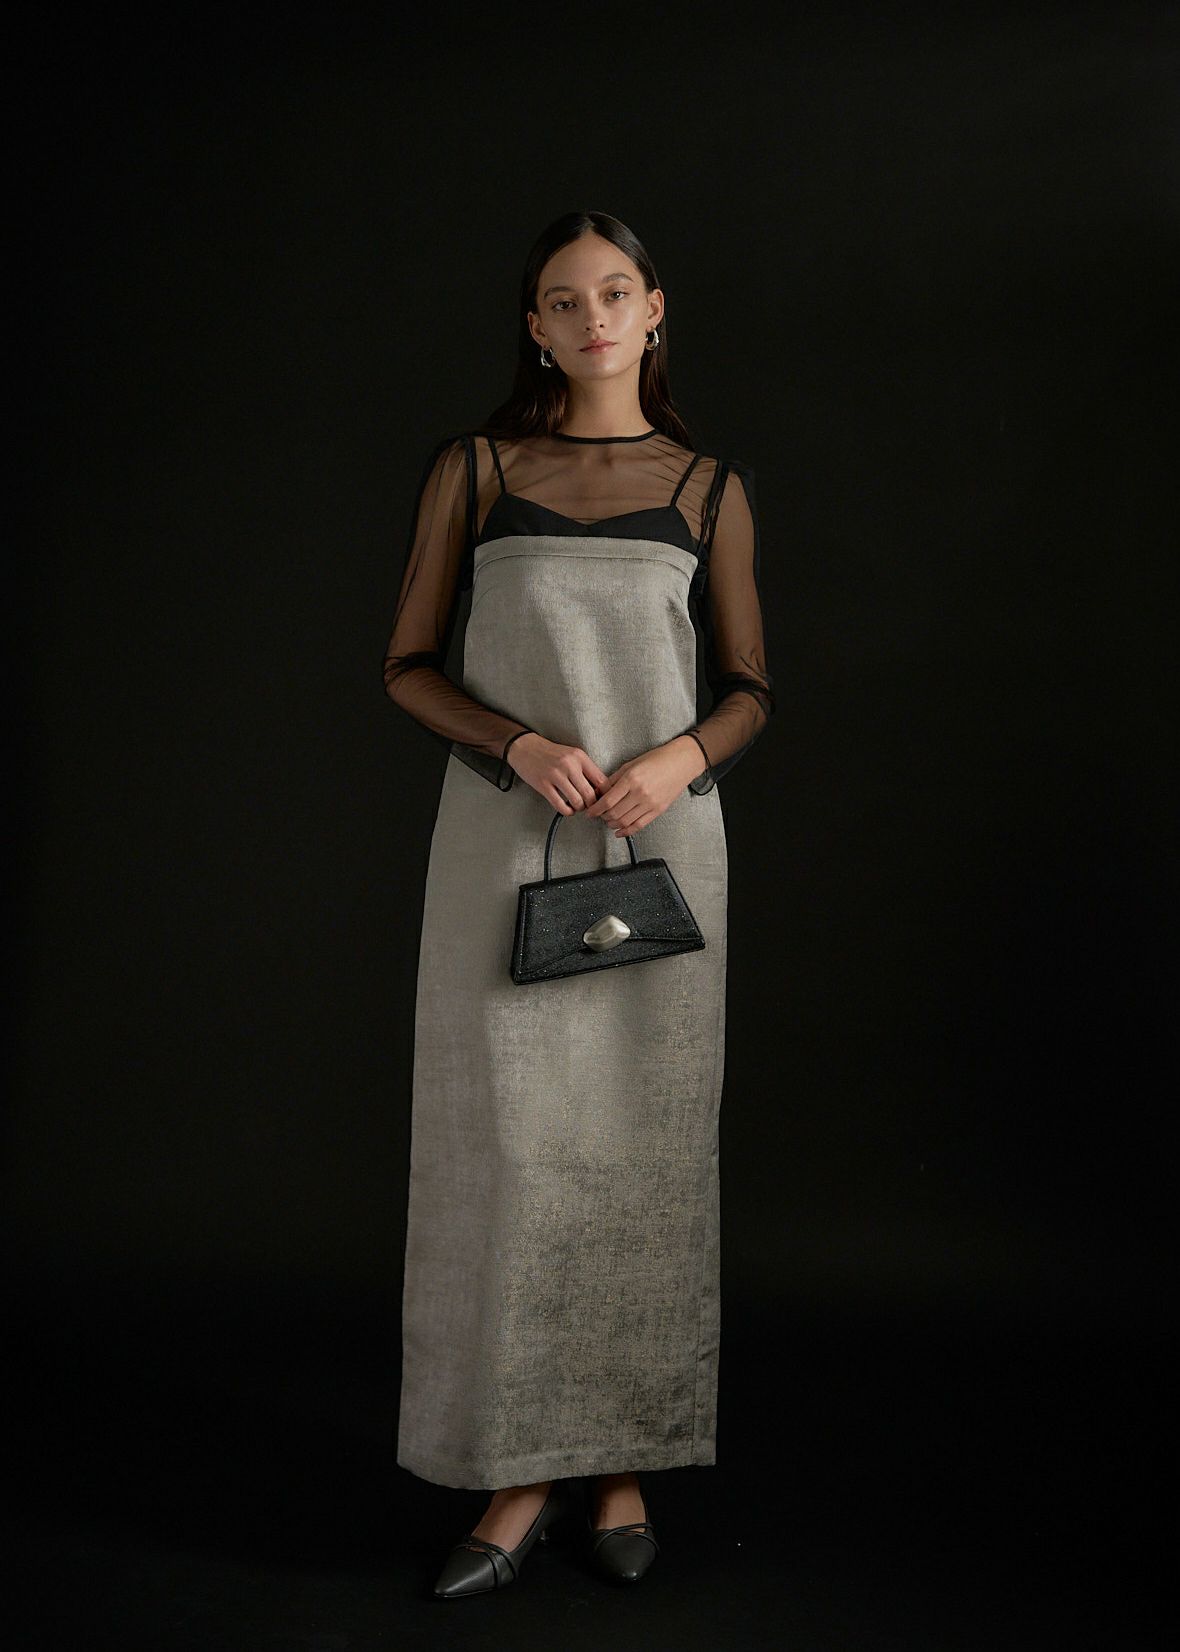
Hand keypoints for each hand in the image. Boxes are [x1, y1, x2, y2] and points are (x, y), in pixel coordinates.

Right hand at [505, 732, 611, 813]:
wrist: (525, 747)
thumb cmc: (550, 753)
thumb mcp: (572, 755)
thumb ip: (586, 770)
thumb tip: (601, 790)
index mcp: (579, 757)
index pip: (601, 780)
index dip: (605, 795)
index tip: (603, 800)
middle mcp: (569, 765)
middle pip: (590, 794)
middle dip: (592, 805)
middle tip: (590, 807)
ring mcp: (555, 775)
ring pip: (577, 801)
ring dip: (579, 808)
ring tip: (577, 806)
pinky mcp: (543, 785)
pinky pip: (560, 805)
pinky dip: (567, 811)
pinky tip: (567, 809)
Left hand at [584, 737, 705, 836]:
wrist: (681, 762)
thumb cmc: (657, 759)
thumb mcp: (630, 764)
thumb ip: (614, 779)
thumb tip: (599, 792)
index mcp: (631, 779)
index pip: (607, 800)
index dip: (595, 809)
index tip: (590, 811)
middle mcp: (640, 793)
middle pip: (614, 813)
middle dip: (602, 817)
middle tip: (598, 815)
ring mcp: (650, 803)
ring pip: (625, 822)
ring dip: (612, 824)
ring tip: (608, 821)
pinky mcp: (658, 810)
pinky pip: (639, 825)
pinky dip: (626, 831)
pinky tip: (619, 831)